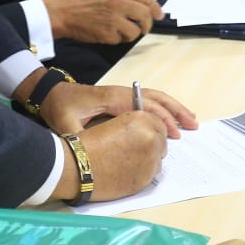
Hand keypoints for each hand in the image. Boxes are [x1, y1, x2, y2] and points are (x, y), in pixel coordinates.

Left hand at [40, 81, 197, 139]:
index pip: (143, 106)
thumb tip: (93, 152)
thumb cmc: (60, 107)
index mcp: (111, 98)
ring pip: (154, 96)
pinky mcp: (120, 97)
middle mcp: (120, 92)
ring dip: (173, 107)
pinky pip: (147, 99)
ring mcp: (121, 93)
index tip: (174, 133)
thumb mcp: (65, 125)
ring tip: (191, 119)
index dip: (160, 119)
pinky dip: (163, 105)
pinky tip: (172, 115)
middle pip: (154, 98)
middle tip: (192, 126)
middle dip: (174, 112)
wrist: (51, 93)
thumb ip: (79, 137)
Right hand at [42, 0, 161, 44]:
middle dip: (148, 24)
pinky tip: (108, 33)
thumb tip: (144, 4)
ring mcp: (113, 19)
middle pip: (145, 15)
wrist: (62, 12)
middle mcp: (118, 2)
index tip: (159, 14)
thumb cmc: (81, 0)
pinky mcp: (107, 34)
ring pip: (135, 31)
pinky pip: (121, 40)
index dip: (155, 8)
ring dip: (132, 33)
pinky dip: (118, 39)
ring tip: (122, 31)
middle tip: (145, 27)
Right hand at [50, 112, 166, 201]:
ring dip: (148, 158)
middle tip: (134, 148)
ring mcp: (150, 160)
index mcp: (141, 120)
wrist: (78, 167)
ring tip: (127, 160)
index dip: (150, 128)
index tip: (144, 133)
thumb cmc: (88, 145)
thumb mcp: (114, 125)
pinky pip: (151, 173)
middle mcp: (151, 139)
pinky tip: (125, 170)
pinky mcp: (146, 179)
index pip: (159, 123)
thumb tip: (145, 134)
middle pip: (161, 141)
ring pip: (158, 159)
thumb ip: (135, 127)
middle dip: (151, 143)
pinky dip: (142, 172)